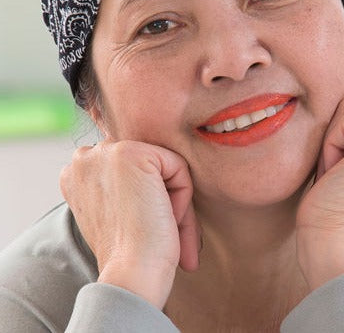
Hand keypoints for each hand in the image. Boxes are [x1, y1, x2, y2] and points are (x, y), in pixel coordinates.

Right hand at [59, 140, 199, 309]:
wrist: (130, 275)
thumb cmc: (128, 254)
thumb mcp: (115, 212)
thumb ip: (123, 185)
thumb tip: (152, 175)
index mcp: (75, 174)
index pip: (132, 170)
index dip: (147, 200)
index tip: (148, 230)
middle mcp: (84, 157)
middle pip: (149, 165)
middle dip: (164, 198)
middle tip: (164, 233)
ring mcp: (106, 152)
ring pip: (165, 167)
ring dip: (175, 201)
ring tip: (170, 232)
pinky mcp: (132, 154)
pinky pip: (178, 166)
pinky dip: (182, 196)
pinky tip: (166, 219)